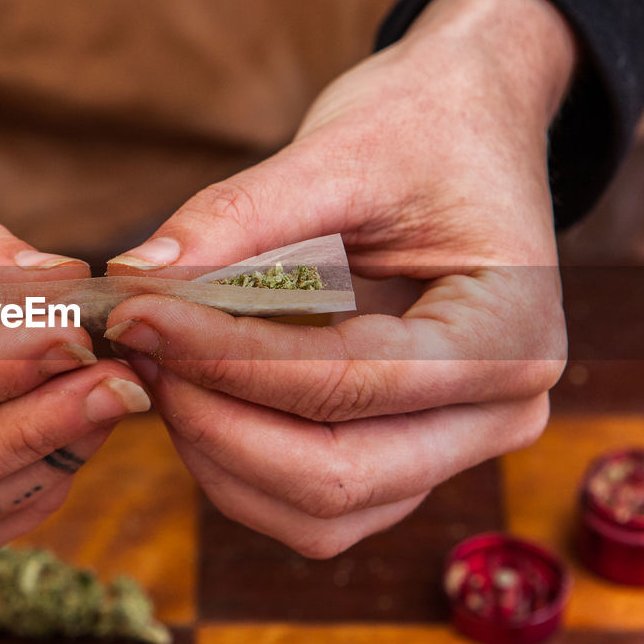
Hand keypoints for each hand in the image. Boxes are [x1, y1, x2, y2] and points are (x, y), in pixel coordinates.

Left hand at [103, 0, 573, 556]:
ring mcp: (454, 448)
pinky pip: (312, 506)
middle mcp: (498, 413)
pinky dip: (237, 464)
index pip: (351, 381)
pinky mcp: (404, 458)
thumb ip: (238, 217)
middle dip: (216, 422)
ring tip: (160, 363)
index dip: (228, 358)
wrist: (468, 129)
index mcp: (509, 335)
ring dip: (218, 454)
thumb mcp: (339, 151)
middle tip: (140, 346)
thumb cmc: (423, 130)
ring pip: (318, 514)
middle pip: (337, 478)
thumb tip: (134, 281)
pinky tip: (195, 390)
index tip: (136, 314)